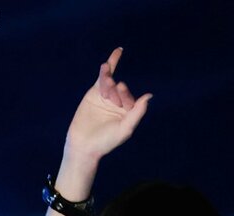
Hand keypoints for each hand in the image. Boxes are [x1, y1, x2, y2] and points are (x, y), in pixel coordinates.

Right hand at [64, 46, 152, 160]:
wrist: (84, 145)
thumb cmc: (106, 141)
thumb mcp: (125, 129)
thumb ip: (137, 113)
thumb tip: (149, 96)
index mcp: (128, 113)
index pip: (131, 99)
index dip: (126, 96)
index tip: (120, 96)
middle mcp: (119, 104)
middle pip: (121, 90)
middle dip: (117, 91)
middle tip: (112, 95)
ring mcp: (107, 97)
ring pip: (111, 82)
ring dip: (109, 80)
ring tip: (107, 80)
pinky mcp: (95, 92)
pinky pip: (104, 76)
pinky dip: (111, 63)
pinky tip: (118, 51)